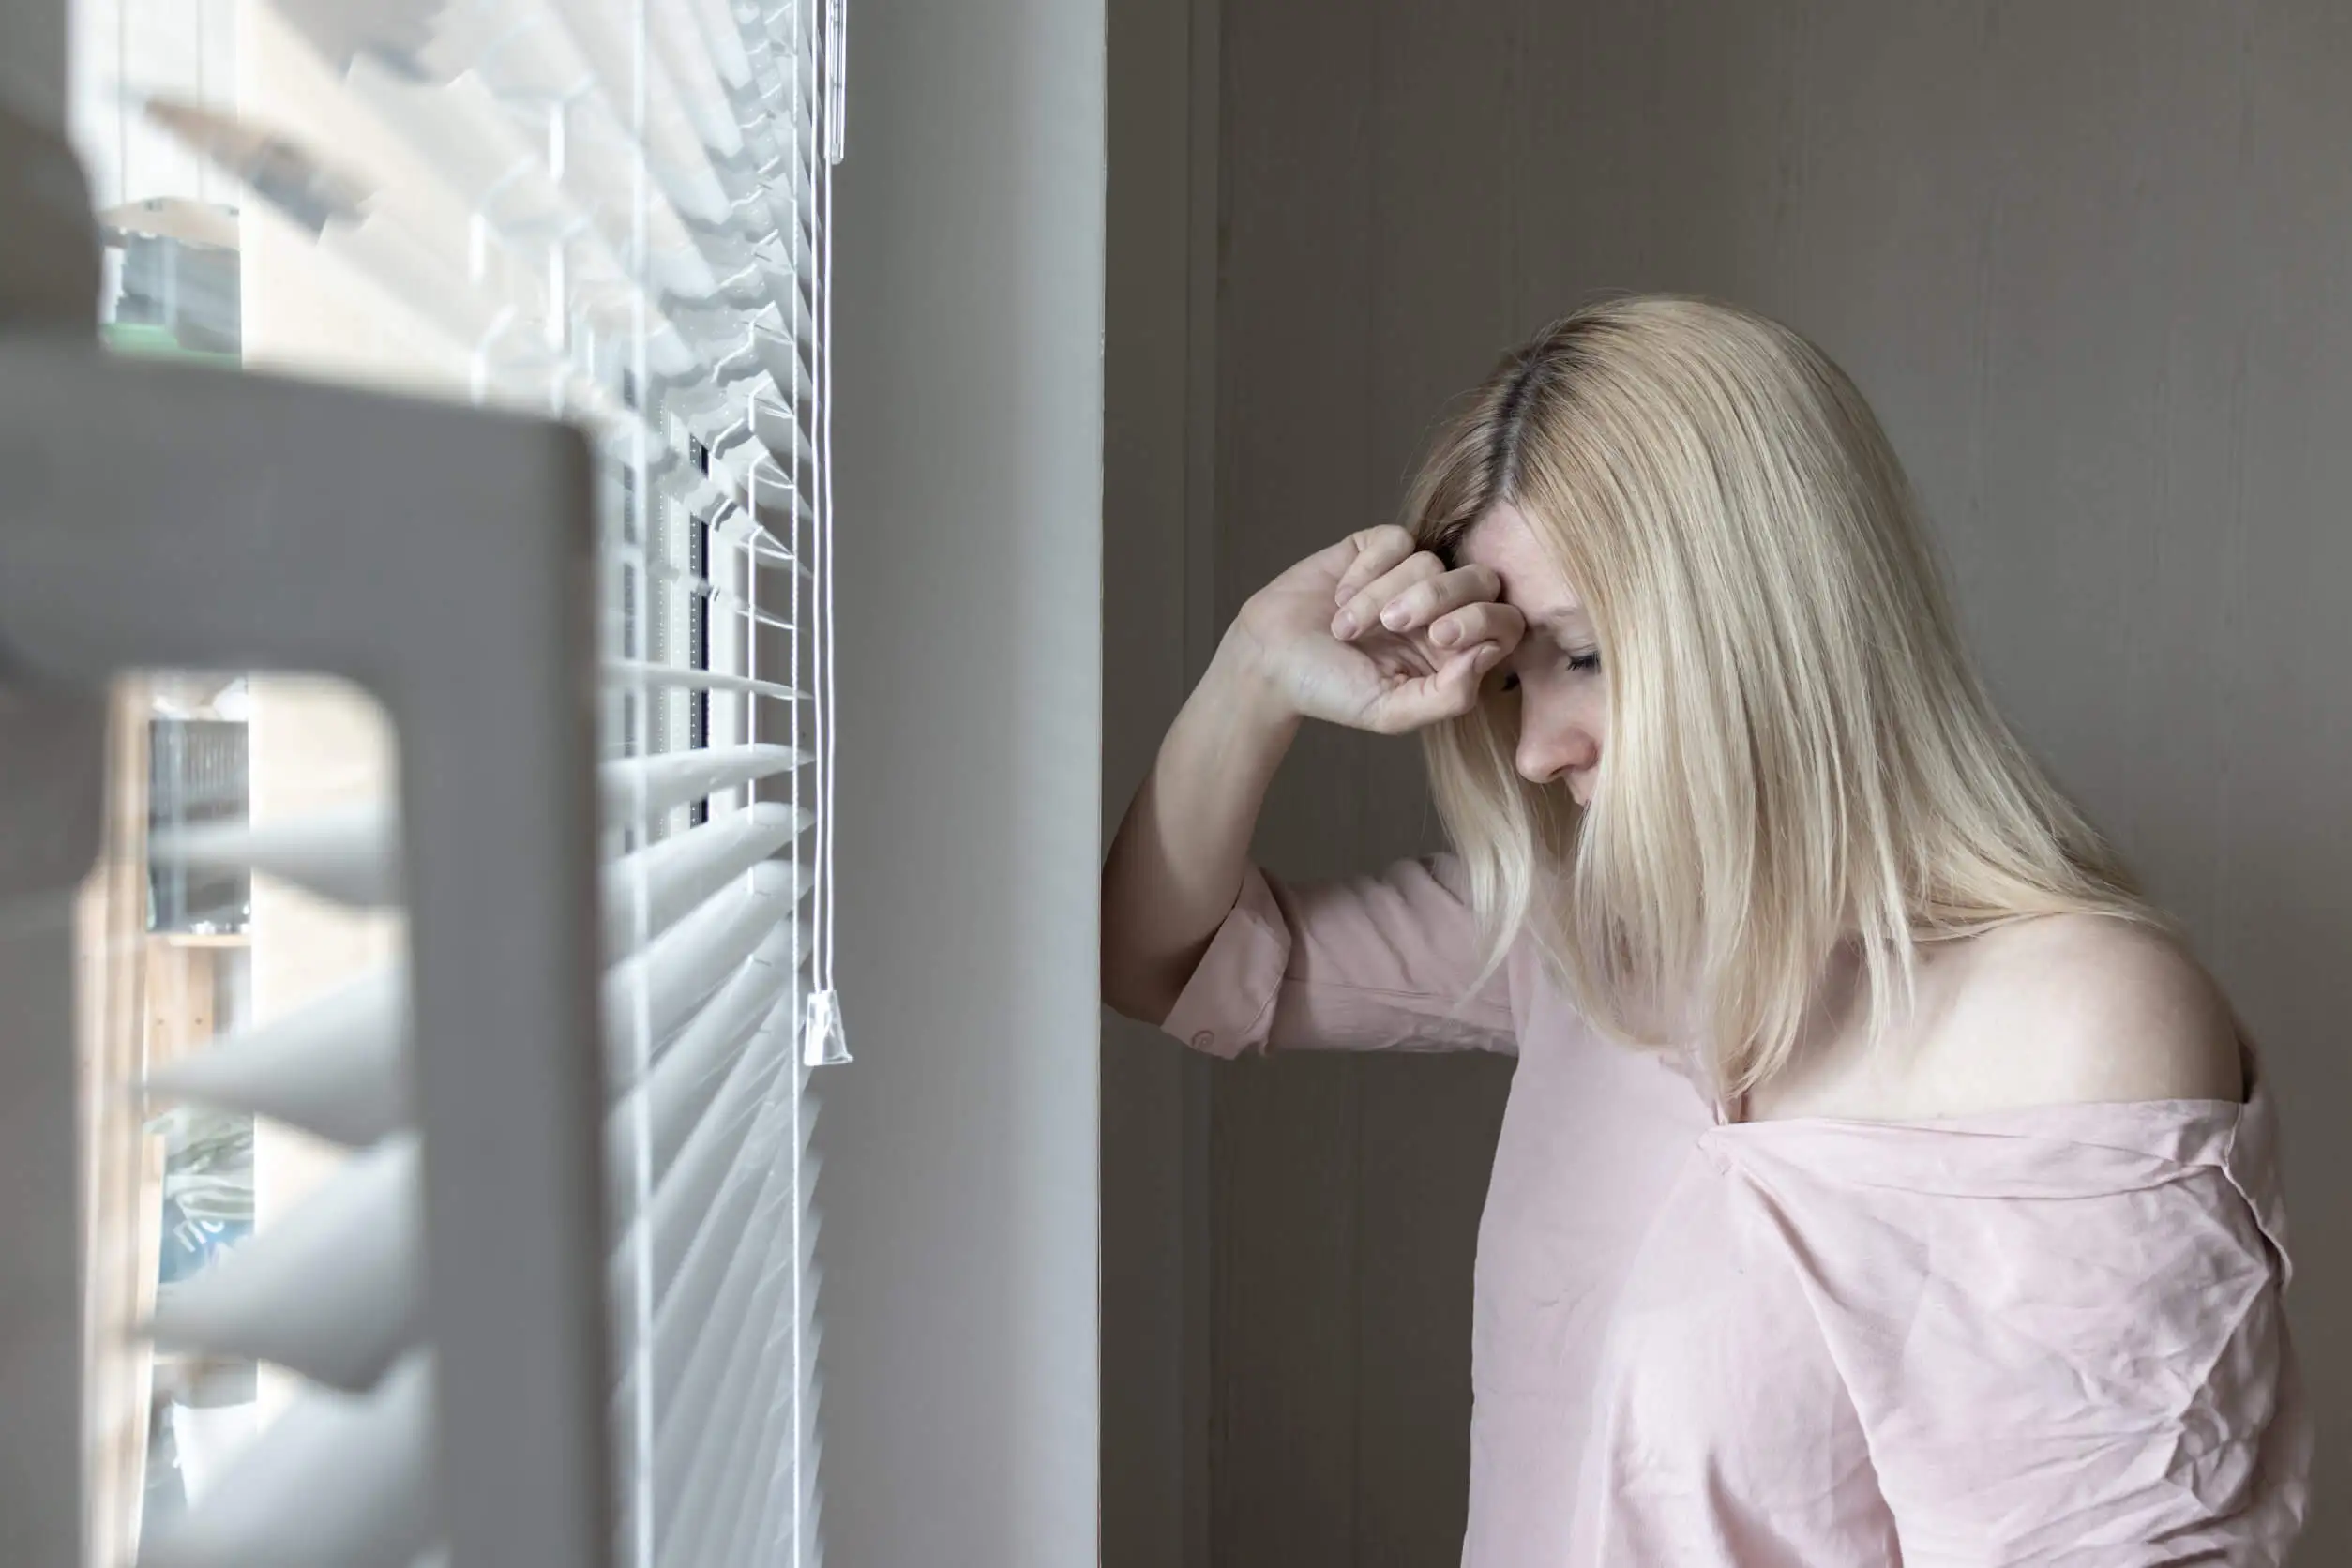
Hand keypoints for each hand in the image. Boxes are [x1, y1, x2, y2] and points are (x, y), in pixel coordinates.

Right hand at [1226, 526, 1524, 733]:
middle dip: (1439, 598)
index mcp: (1455, 652)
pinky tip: (1341, 596)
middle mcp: (1440, 609)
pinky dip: (1367, 570)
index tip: (1438, 638)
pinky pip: (1396, 540)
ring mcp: (1408, 574)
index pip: (1505, 622)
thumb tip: (1489, 652)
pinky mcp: (1375, 549)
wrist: (1270, 661)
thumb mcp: (1392, 712)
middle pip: (1480, 580)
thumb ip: (1449, 695)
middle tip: (1394, 625)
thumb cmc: (1332, 691)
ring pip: (1429, 561)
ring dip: (1382, 596)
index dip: (1482, 621)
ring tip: (1346, 628)